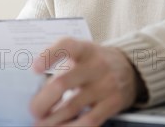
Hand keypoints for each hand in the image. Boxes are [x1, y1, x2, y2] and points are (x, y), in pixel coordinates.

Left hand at [30, 38, 144, 125]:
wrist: (130, 68)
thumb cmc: (95, 61)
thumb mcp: (82, 54)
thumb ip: (63, 67)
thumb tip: (37, 91)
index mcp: (84, 49)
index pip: (67, 46)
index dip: (49, 56)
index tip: (34, 69)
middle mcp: (95, 66)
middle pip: (63, 83)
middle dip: (43, 101)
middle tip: (33, 110)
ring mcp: (105, 85)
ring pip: (72, 106)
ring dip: (52, 119)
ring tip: (40, 124)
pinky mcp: (112, 104)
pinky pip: (89, 121)